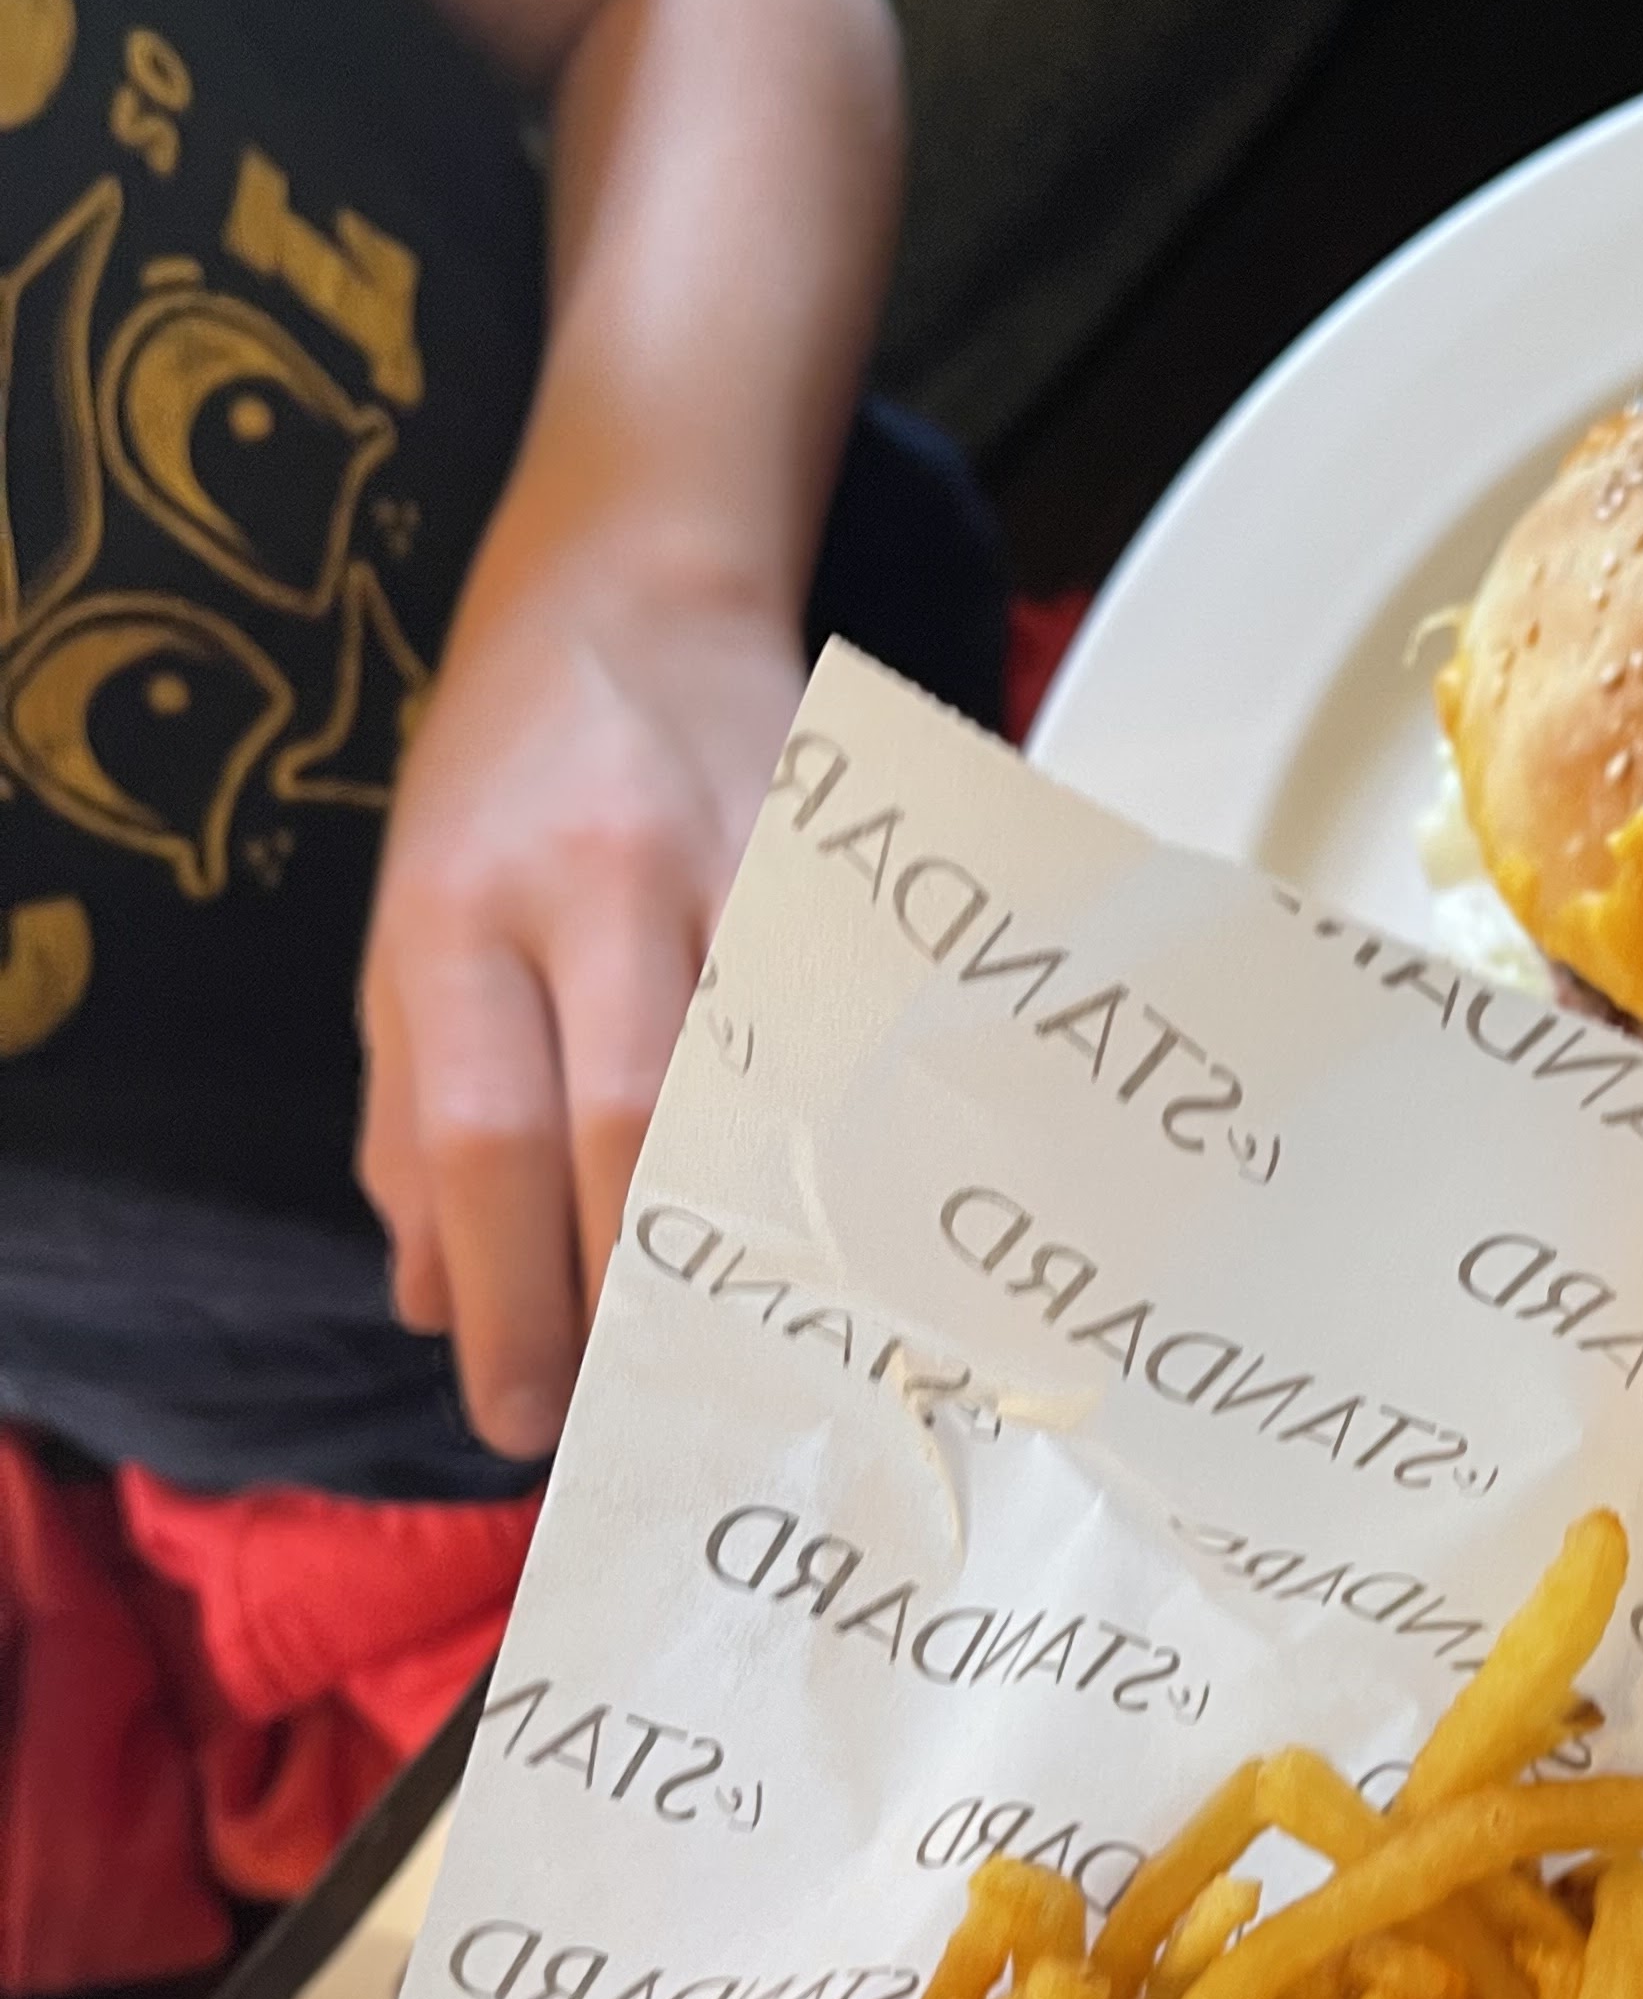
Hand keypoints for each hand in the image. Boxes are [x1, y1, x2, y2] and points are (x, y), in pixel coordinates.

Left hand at [359, 510, 800, 1458]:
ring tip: (762, 1355)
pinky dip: (877, 1149)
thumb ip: (404, 1111)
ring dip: (770, 1242)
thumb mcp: (406, 922)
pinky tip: (882, 1236)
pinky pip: (879, 1031)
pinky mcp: (856, 860)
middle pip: (640, 1124)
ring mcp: (747, 861)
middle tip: (648, 1415)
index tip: (521, 1418)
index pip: (483, 1131)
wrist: (640, 581)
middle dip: (643, 1296)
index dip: (506, 1295)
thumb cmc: (509, 778)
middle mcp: (603, 880)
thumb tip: (436, 1302)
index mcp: (463, 905)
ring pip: (778, 1086)